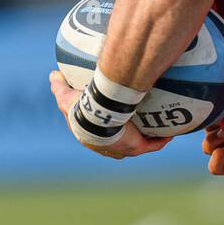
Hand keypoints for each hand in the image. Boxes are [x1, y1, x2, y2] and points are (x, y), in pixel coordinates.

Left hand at [48, 71, 171, 158]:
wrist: (96, 118)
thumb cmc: (80, 110)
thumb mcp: (66, 97)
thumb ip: (60, 87)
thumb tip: (54, 75)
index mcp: (92, 139)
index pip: (100, 137)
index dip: (108, 130)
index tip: (115, 118)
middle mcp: (109, 147)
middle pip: (121, 143)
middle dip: (129, 135)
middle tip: (139, 120)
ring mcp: (124, 149)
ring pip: (138, 144)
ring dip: (147, 138)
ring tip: (157, 125)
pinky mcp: (137, 148)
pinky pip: (153, 145)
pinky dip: (160, 139)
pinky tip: (170, 131)